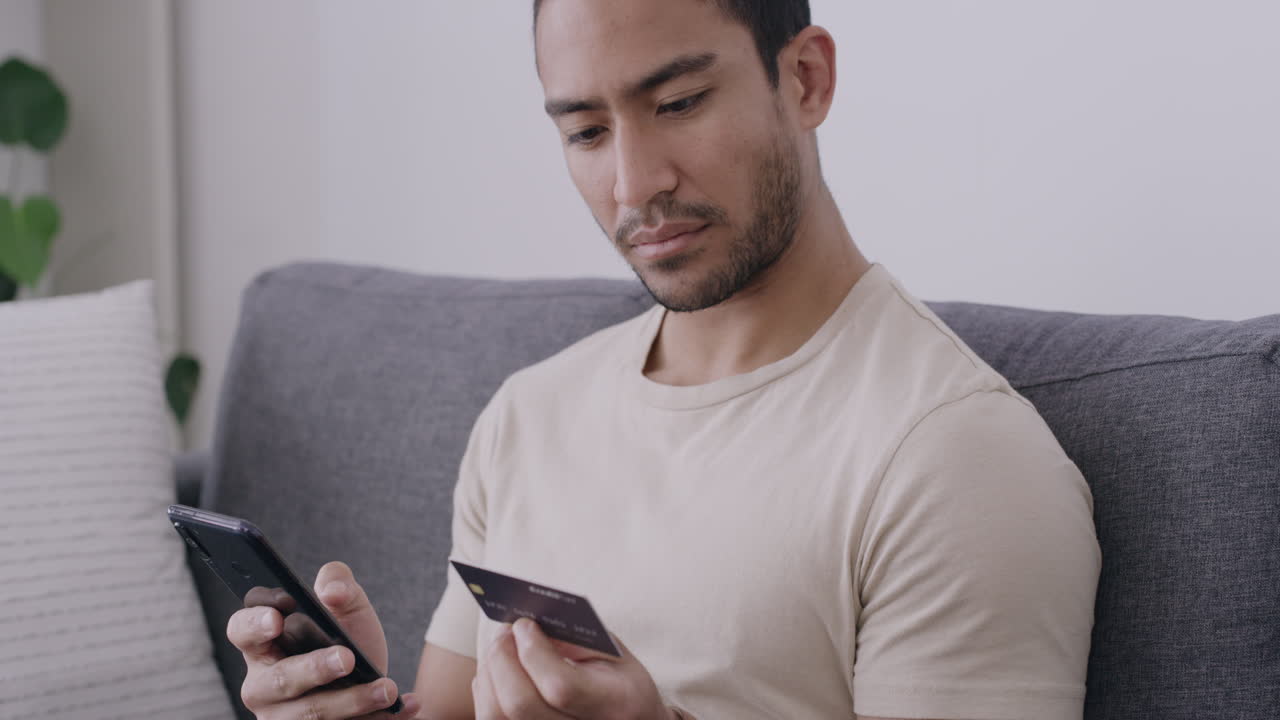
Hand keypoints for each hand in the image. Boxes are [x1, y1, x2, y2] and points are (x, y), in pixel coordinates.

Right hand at [227, 560, 422, 718]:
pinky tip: (406, 706)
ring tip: (387, 688)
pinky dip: (377, 718)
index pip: (241, 631)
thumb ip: (339, 584)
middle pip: (280, 680)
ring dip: (353, 701)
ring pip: (312, 713)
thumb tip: (332, 591)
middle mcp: (264, 685)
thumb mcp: (348, 607)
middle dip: (314, 669)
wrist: (372, 682)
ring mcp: (283, 717)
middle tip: (347, 657)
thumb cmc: (348, 640)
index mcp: (262, 645)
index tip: (278, 618)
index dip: (253, 625)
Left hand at [473, 618, 675, 719]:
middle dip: (502, 658)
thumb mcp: (615, 655)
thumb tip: (526, 626)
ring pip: (497, 716)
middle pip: (520, 704)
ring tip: (499, 647)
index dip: (534, 652)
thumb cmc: (620, 684)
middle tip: (506, 630)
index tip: (525, 624)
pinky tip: (497, 673)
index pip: (560, 686)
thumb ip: (576, 637)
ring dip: (489, 673)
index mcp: (614, 704)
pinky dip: (486, 691)